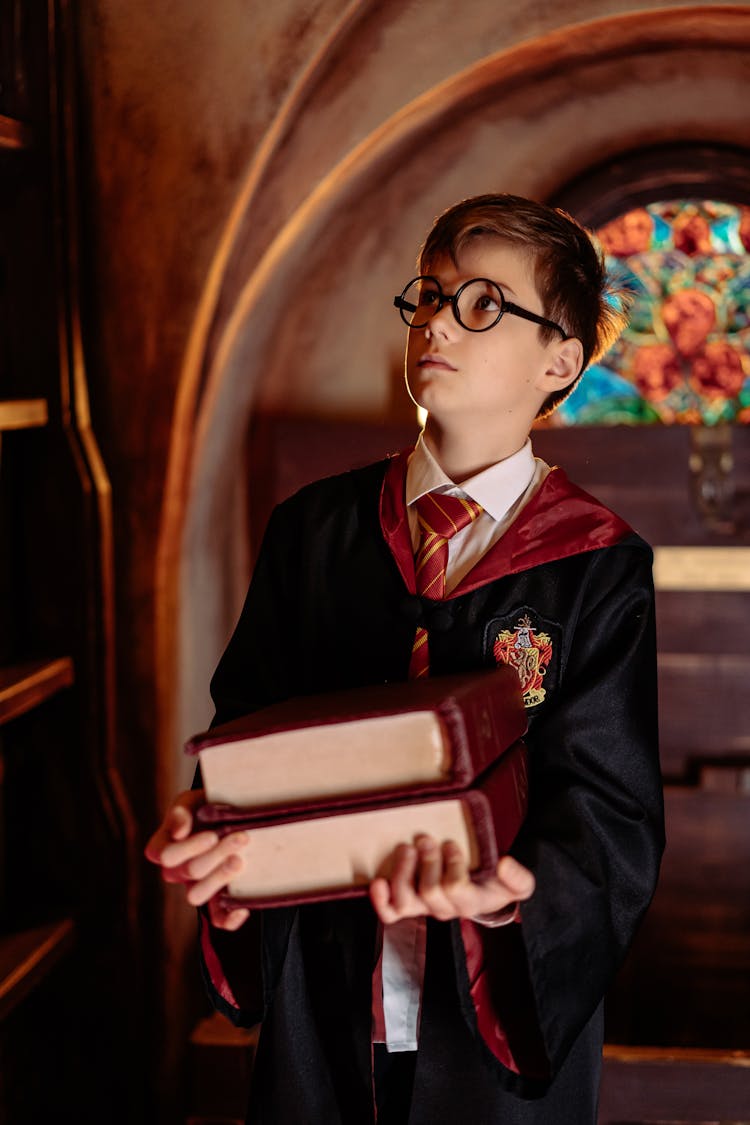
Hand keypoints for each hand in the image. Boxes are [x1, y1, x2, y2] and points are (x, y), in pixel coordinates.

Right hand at [144, 790, 250, 930]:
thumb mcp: (192, 800)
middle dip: (216, 854)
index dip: (188, 848)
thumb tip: (178, 831)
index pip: (163, 855)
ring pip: (196, 896)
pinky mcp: (216, 899)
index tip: (212, 834)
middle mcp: (176, 870)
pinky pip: (216, 918)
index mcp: (165, 846)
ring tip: (240, 861)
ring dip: (220, 879)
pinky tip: (242, 908)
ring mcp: (196, 886)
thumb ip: (182, 811)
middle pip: (188, 871)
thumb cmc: (207, 805)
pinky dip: (228, 918)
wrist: (232, 815)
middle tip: (241, 838)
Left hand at [369, 834, 534, 924]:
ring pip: (406, 900)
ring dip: (403, 871)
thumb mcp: (517, 883)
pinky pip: (390, 912)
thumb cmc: (496, 882)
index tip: (452, 843)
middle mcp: (445, 909)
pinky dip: (380, 899)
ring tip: (406, 848)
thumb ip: (519, 879)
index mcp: (471, 903)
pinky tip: (378, 882)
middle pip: (430, 892)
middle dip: (427, 862)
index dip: (451, 866)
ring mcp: (423, 907)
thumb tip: (505, 863)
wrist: (483, 891)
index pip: (457, 889)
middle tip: (426, 839)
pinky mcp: (406, 903)